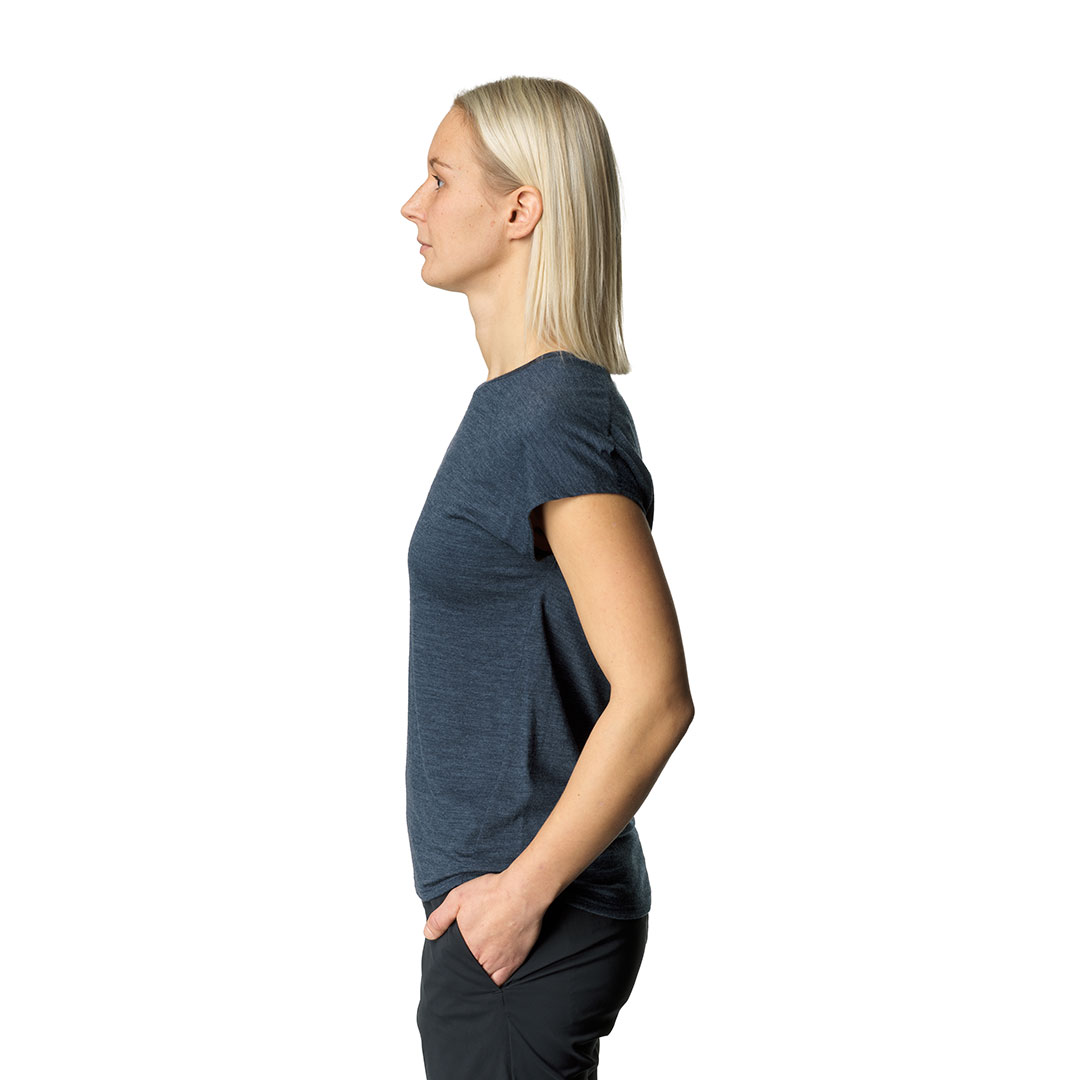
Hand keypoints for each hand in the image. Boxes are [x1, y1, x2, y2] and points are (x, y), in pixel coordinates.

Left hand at [422, 872, 547, 986]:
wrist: (523, 892)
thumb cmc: (493, 892)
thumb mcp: (458, 897)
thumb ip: (440, 918)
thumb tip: (428, 933)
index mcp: (466, 943)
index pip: (452, 965)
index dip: (450, 966)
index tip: (447, 967)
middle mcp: (481, 957)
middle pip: (467, 974)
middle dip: (462, 973)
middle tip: (459, 971)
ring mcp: (499, 962)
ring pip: (483, 980)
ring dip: (477, 979)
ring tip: (472, 976)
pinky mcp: (515, 961)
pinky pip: (500, 982)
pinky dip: (493, 984)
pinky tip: (489, 980)